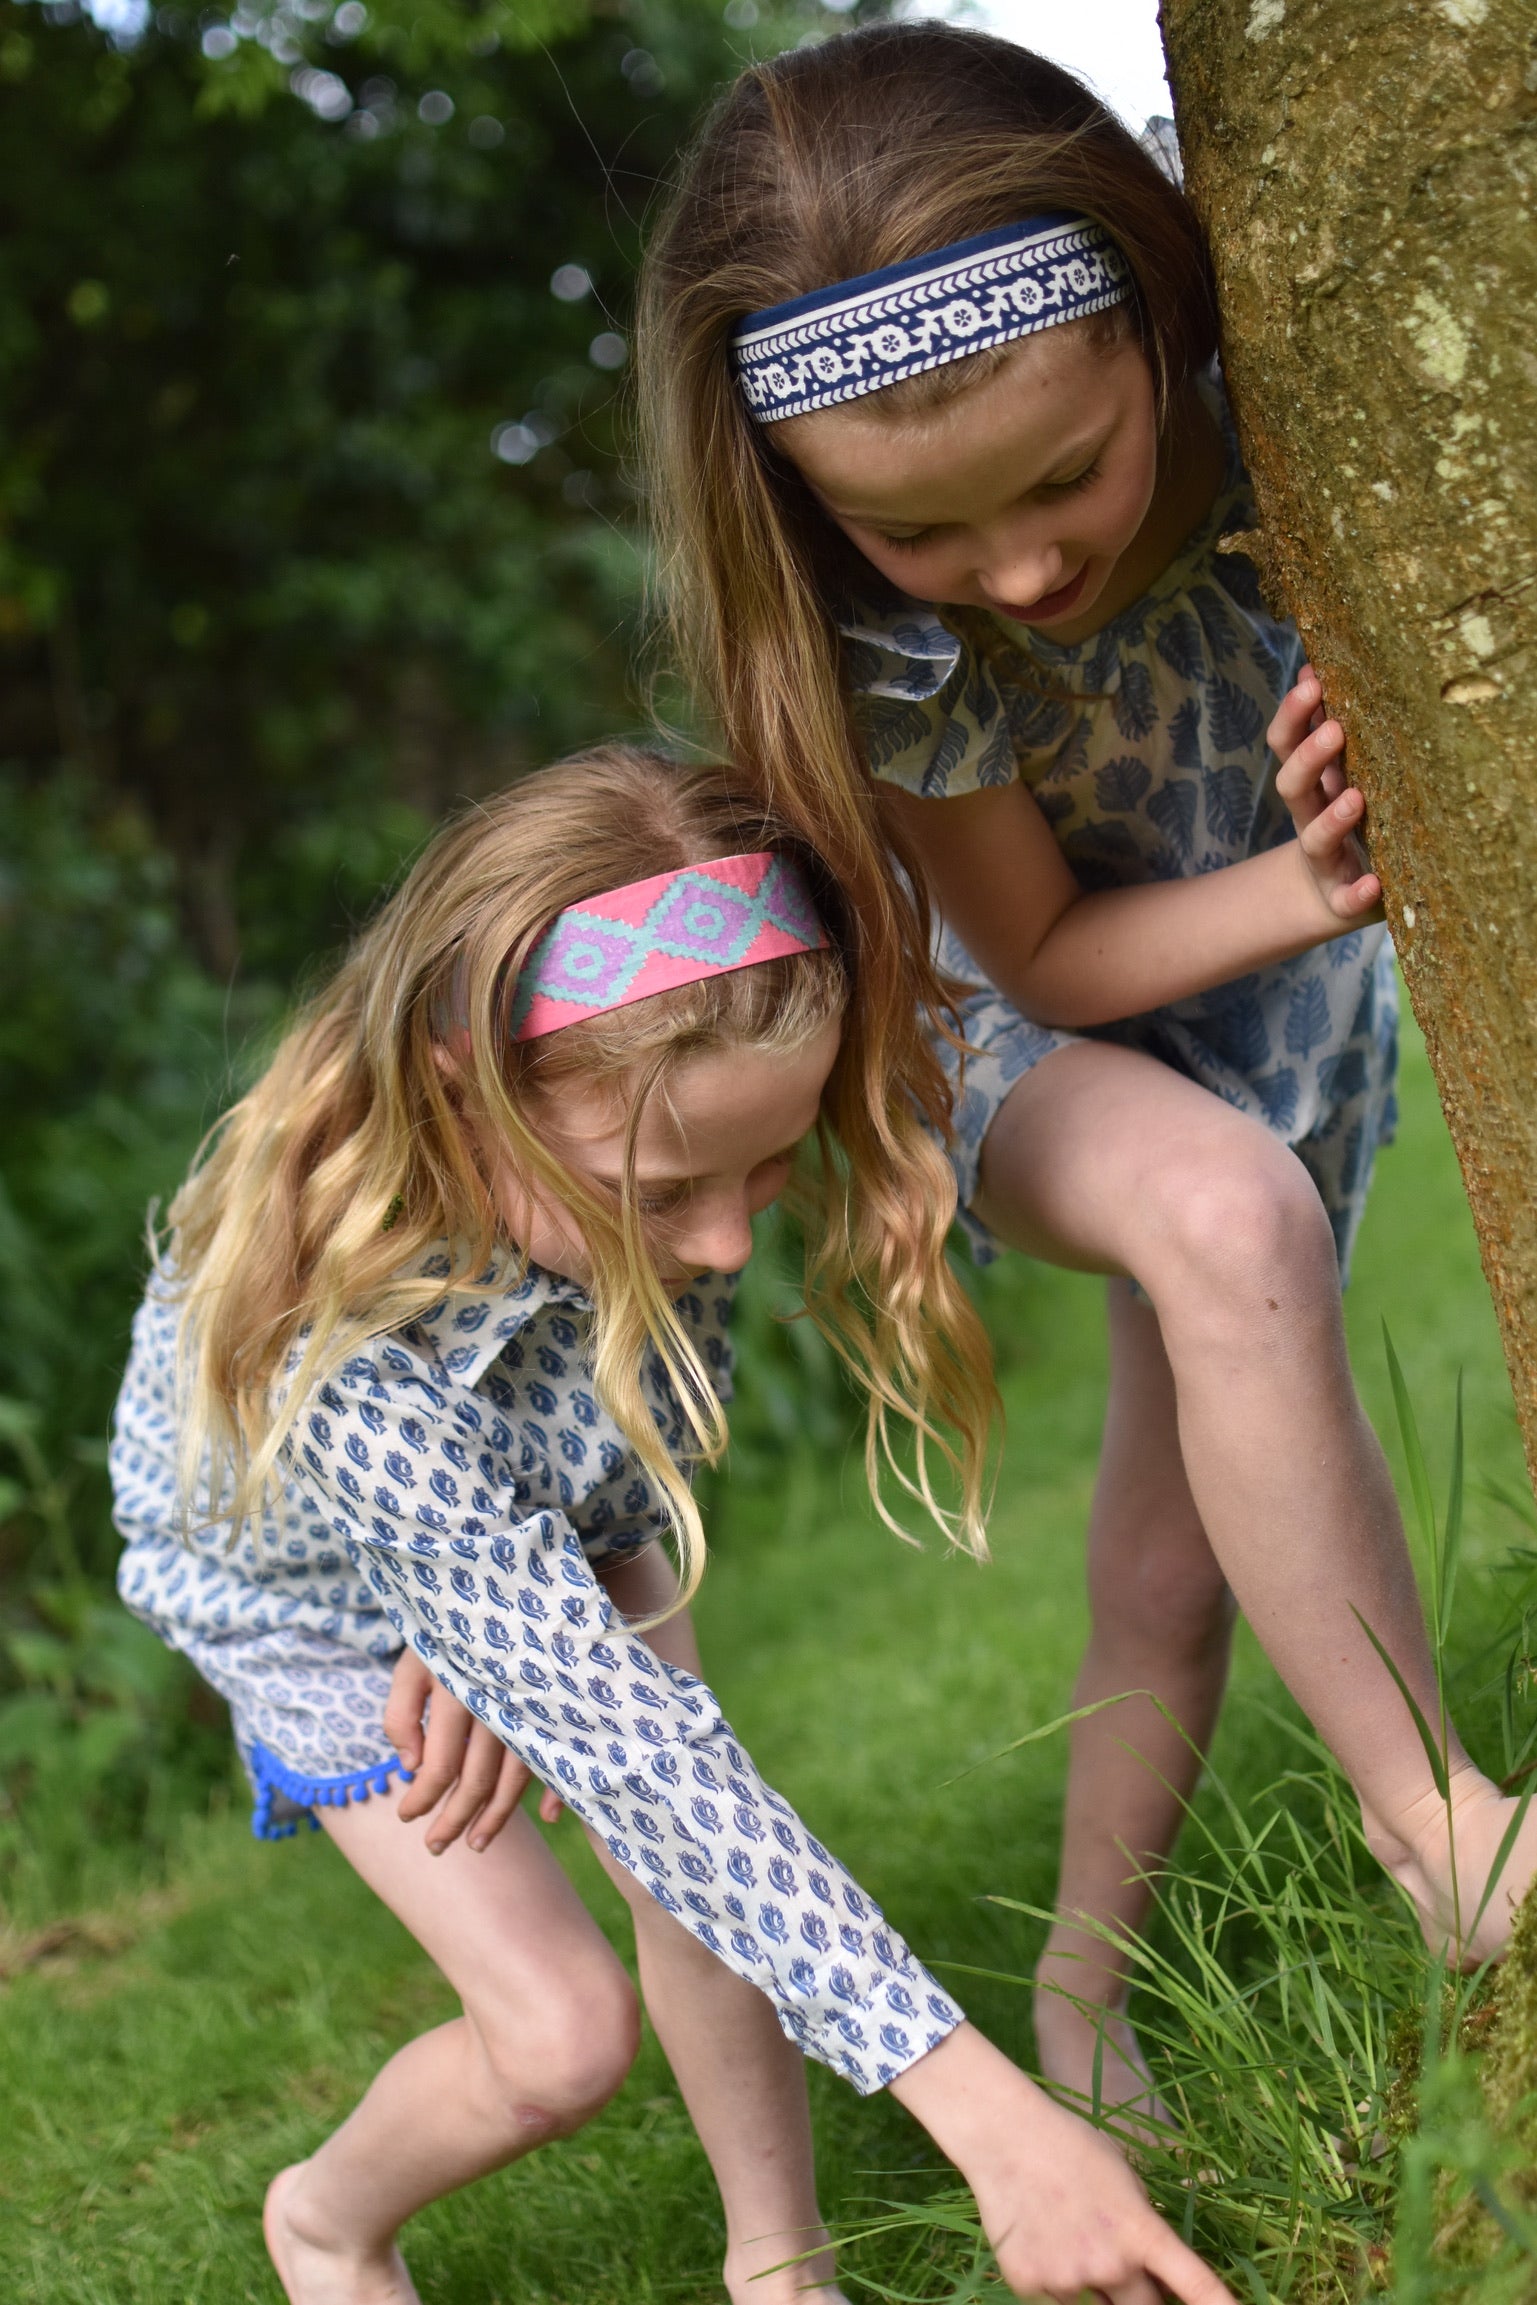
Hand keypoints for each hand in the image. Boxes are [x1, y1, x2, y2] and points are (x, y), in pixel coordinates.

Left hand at [383, 1649, 561, 1854]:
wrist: (508, 1591)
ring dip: (496, 1817)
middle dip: (454, 1820)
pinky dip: (555, 1790)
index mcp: (457, 1693)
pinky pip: (555, 1755)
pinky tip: (548, 1817)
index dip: (422, 1798)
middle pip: (477, 1780)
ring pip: (515, 1777)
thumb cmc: (449, 1630)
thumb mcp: (413, 1661)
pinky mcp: (553, 1706)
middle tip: (435, 1848)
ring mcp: (528, 1707)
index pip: (440, 1765)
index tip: (406, 1818)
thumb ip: (400, 1713)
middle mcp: (496, 1705)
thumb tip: (411, 1767)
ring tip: (477, 1843)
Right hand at [890, 2025, 1234, 2304]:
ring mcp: (1069, 2279)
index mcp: (1141, 2231)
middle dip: (1141, 2298)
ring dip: (1092, 2284)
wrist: (1005, 2135)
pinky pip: (1054, 2299)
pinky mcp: (1030, 2286)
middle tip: (1121, 2262)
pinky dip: (1051, 2279)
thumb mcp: (1123, 2178)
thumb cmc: (1071, 2147)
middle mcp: (1112, 2263)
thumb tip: (1155, 2272)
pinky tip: (1039, 2236)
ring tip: (1067, 2231)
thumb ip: (1142, 2228)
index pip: (1194, 2285)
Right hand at [1269, 665, 1383, 925]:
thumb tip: (1315, 669)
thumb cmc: (1343, 821)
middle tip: (1336, 730)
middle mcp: (1310, 819)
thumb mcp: (1335, 775)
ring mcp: (1325, 860)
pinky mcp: (1343, 899)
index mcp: (1309, 785)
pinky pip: (1346, 899)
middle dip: (1309, 758)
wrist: (1330, 894)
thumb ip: (1326, 729)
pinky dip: (1357, 894)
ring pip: (1316, 838)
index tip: (1312, 681)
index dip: (1294, 716)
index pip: (1288, 745)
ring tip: (1355, 798)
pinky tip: (1372, 885)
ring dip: (1332, 819)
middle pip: (1294, 786)